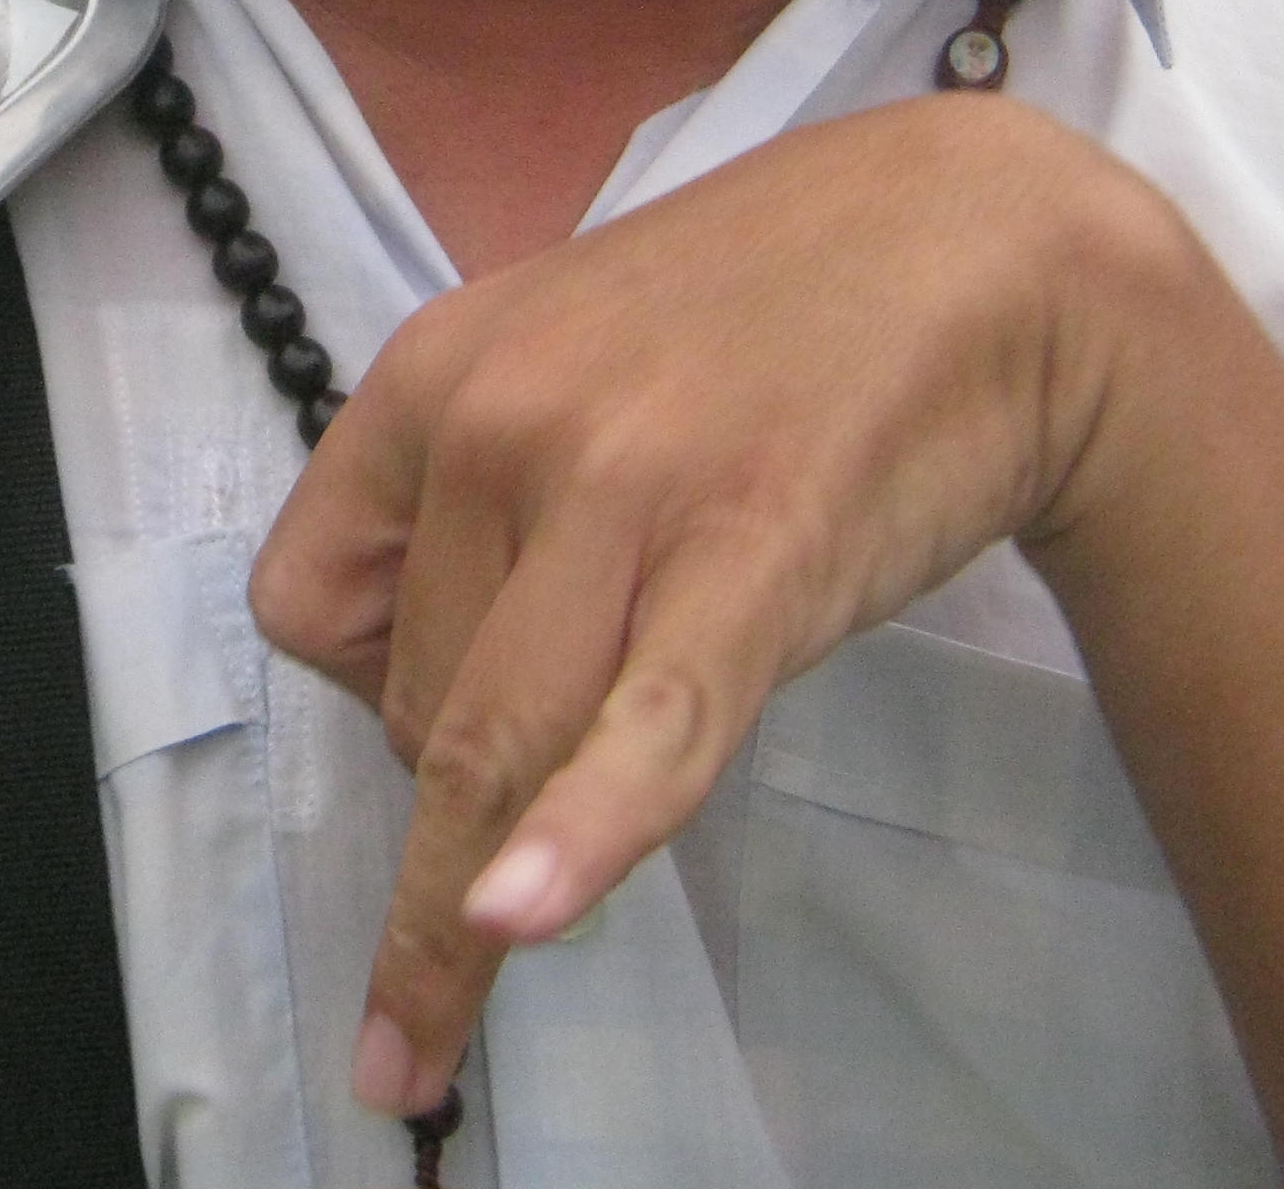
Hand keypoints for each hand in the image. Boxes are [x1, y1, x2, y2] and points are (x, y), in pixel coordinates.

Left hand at [247, 94, 1212, 1118]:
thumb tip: (421, 651)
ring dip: (465, 895)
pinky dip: (580, 830)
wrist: (973, 247)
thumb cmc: (761, 315)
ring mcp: (624, 490)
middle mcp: (499, 424)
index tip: (448, 703)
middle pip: (405, 698)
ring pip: (491, 746)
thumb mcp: (563, 356)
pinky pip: (646, 724)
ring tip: (427, 1035)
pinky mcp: (752, 558)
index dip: (365, 684)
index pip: (310, 604)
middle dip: (460, 783)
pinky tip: (519, 914)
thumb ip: (476, 481)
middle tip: (522, 825)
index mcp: (432, 372)